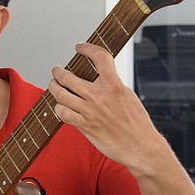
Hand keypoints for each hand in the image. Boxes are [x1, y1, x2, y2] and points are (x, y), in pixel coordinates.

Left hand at [48, 42, 159, 168]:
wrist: (140, 147)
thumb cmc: (137, 123)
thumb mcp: (128, 96)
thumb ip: (112, 84)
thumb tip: (100, 76)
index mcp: (114, 85)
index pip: (99, 57)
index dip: (87, 48)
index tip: (79, 47)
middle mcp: (100, 97)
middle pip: (68, 77)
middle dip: (58, 72)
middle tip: (57, 71)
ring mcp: (91, 112)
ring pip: (61, 94)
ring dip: (53, 88)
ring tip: (54, 86)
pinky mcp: (86, 126)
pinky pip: (63, 114)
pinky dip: (58, 108)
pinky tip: (60, 107)